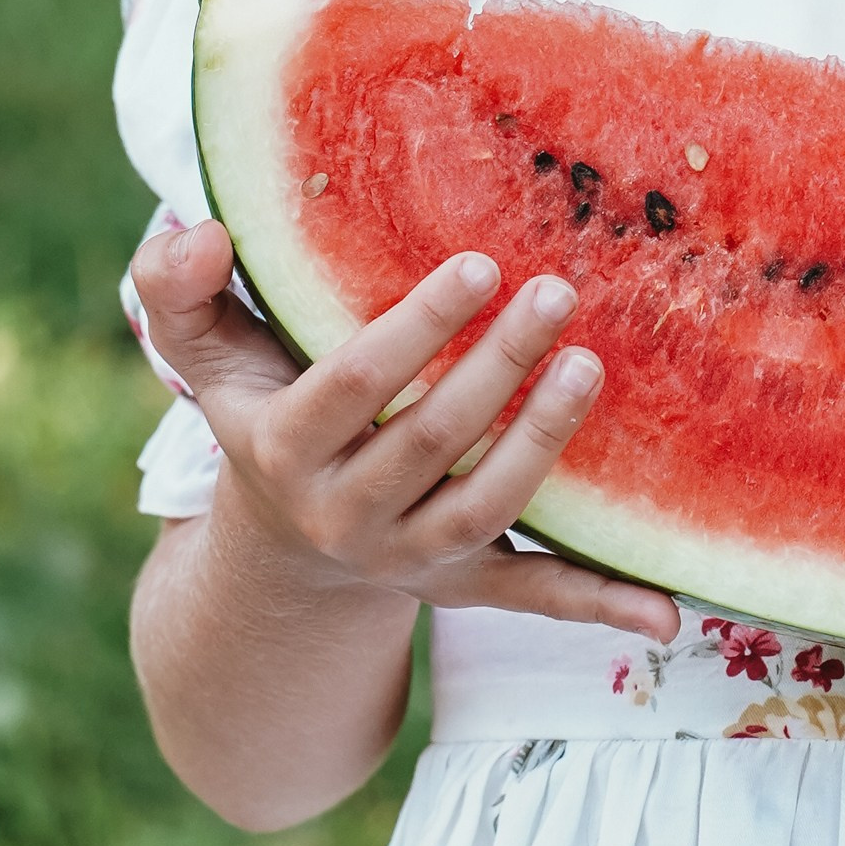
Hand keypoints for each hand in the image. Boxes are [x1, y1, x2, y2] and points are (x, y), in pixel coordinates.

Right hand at [130, 216, 678, 640]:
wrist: (283, 539)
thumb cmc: (260, 408)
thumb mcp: (202, 353)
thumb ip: (174, 288)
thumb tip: (199, 231)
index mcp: (283, 449)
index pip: (352, 384)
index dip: (417, 328)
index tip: (479, 263)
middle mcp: (343, 514)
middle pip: (430, 439)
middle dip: (496, 366)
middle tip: (558, 291)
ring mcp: (407, 559)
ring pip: (485, 507)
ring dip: (543, 440)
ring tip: (591, 363)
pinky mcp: (464, 588)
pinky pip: (535, 598)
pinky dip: (602, 606)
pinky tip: (670, 613)